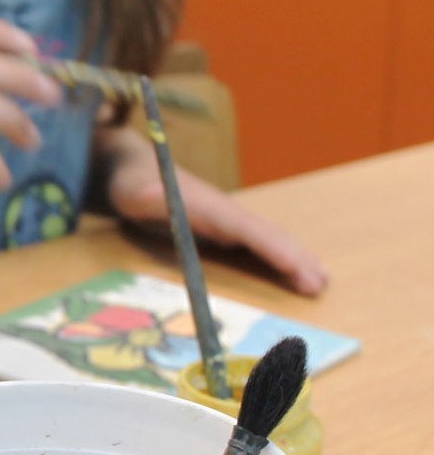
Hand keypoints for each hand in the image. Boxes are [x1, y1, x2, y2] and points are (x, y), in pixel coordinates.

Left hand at [103, 138, 328, 294]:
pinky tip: (297, 269)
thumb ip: (145, 195)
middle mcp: (225, 212)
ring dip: (296, 257)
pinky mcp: (225, 228)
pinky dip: (282, 256)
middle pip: (266, 234)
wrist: (136, 169)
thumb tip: (151, 195)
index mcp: (207, 206)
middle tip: (321, 284)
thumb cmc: (132, 184)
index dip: (272, 247)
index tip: (296, 265)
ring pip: (268, 238)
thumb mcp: (133, 192)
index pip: (246, 228)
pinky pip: (259, 243)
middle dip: (295, 257)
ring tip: (321, 280)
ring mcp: (228, 219)